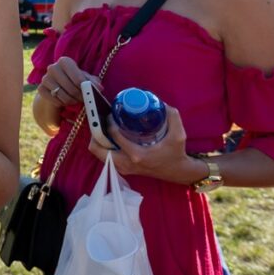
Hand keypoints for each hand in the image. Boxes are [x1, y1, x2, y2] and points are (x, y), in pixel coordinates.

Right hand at [37, 56, 98, 109]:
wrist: (56, 86)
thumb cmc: (73, 80)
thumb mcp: (84, 78)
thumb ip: (92, 81)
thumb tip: (99, 88)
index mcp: (65, 61)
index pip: (78, 79)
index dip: (85, 89)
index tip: (89, 94)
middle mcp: (53, 67)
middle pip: (71, 88)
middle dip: (79, 96)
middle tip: (84, 100)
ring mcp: (45, 78)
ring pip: (63, 96)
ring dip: (71, 101)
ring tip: (75, 100)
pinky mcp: (40, 88)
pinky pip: (54, 100)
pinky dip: (60, 103)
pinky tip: (64, 101)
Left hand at [88, 106, 203, 184]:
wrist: (177, 172)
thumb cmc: (176, 153)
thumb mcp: (178, 134)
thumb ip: (171, 116)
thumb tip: (159, 102)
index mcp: (137, 154)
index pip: (114, 135)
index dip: (109, 122)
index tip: (112, 113)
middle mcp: (126, 163)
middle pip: (96, 148)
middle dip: (95, 132)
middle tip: (101, 121)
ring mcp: (122, 168)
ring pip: (98, 153)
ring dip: (98, 139)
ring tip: (103, 127)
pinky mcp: (122, 169)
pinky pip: (104, 157)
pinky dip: (103, 146)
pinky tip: (109, 136)